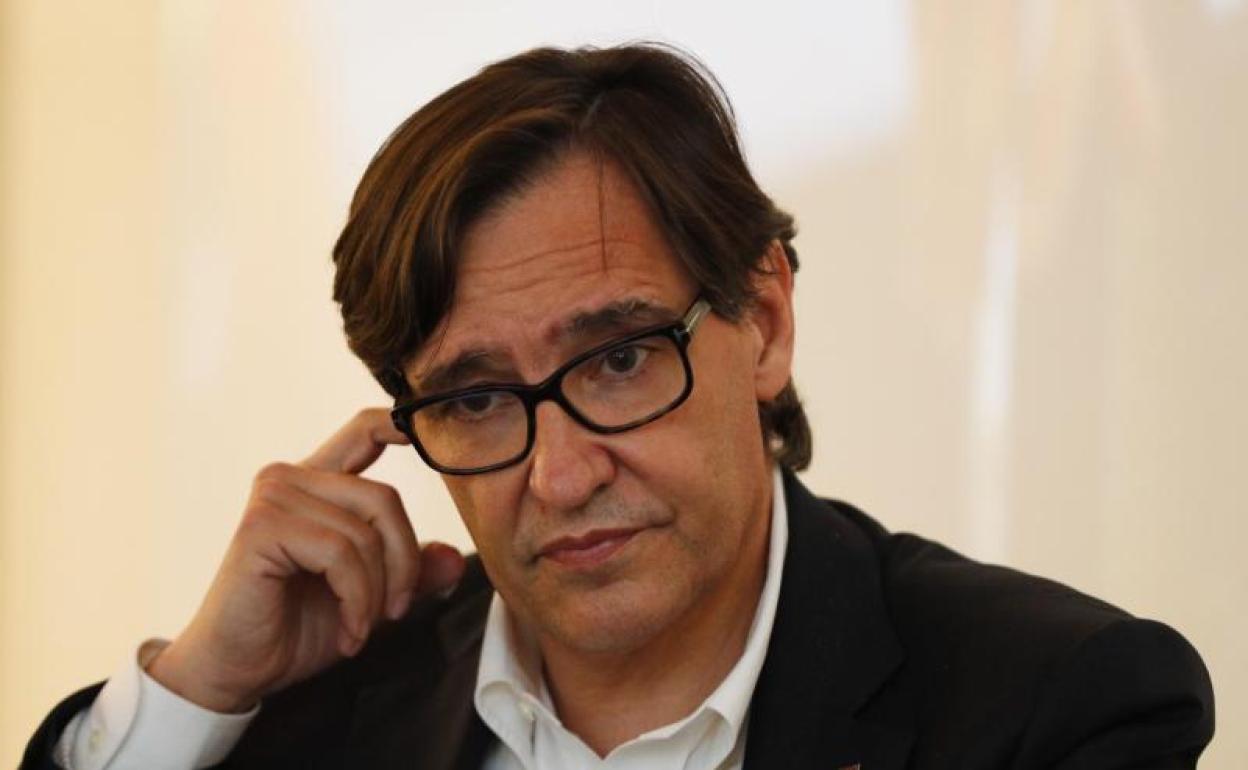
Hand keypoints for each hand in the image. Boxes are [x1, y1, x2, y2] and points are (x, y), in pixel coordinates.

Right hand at [147, 408, 464, 712]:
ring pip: (365, 532)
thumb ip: (410, 573)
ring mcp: (273, 497)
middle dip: (402, 564)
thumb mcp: (369, 598)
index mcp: (317, 483)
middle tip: (394, 612)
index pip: (363, 432)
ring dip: (376, 593)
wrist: (237, 670)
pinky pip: (340, 553)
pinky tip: (349, 631)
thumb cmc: (295, 628)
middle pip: (385, 498)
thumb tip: (455, 558)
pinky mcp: (261, 526)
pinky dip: (356, 600)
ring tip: (361, 628)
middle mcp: (291, 479)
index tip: (425, 433)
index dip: (399, 423)